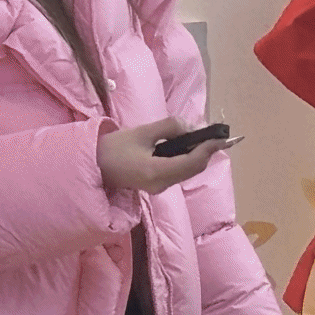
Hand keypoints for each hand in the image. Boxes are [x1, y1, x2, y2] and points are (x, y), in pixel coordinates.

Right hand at [97, 117, 228, 195]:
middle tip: (216, 134)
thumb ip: (168, 128)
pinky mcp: (156, 185)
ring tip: (205, 138)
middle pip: (193, 169)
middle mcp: (161, 184)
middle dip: (207, 152)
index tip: (221, 136)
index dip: (209, 148)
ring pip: (187, 172)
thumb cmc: (113, 148)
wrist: (93, 166)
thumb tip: (190, 127)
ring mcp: (159, 187)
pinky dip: (188, 160)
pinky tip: (189, 146)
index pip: (192, 162)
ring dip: (199, 156)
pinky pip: (179, 173)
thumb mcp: (142, 132)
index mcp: (156, 171)